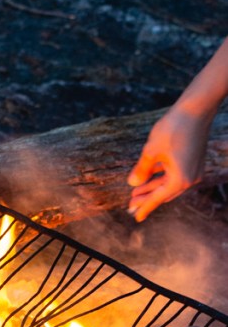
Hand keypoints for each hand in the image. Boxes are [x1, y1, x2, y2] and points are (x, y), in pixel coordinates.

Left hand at [127, 107, 210, 221]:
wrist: (196, 109)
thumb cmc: (173, 128)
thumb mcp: (151, 151)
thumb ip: (141, 170)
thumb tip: (132, 184)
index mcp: (179, 180)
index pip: (157, 199)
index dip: (144, 208)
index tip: (135, 218)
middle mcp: (190, 179)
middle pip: (164, 194)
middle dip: (147, 199)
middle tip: (130, 206)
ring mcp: (194, 171)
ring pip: (169, 185)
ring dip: (153, 188)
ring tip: (135, 192)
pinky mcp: (194, 162)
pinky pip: (176, 176)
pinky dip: (162, 178)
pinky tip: (149, 178)